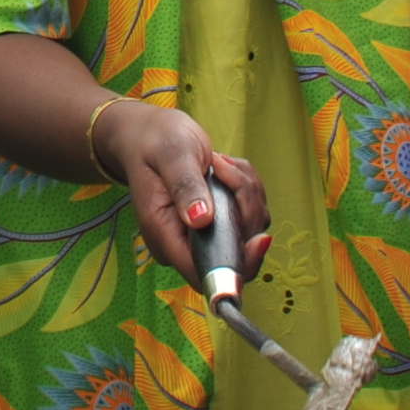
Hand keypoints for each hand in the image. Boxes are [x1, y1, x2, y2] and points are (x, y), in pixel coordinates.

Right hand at [93, 99, 270, 289]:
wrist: (151, 137)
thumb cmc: (155, 144)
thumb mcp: (170, 157)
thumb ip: (185, 187)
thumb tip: (201, 220)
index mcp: (165, 235)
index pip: (204, 273)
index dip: (235, 265)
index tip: (258, 239)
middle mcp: (186, 242)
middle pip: (236, 253)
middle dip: (246, 210)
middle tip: (228, 171)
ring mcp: (206, 234)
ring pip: (250, 229)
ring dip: (247, 193)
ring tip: (220, 163)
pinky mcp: (220, 223)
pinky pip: (252, 215)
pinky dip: (248, 190)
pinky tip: (226, 169)